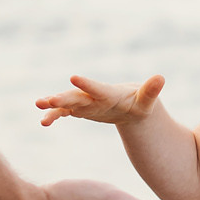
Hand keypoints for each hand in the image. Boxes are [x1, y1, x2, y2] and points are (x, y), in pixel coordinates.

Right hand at [36, 73, 164, 127]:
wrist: (130, 105)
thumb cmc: (140, 102)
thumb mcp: (147, 101)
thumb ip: (151, 90)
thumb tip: (161, 77)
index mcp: (109, 93)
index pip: (97, 88)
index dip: (87, 84)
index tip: (73, 77)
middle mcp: (93, 96)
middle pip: (76, 96)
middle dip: (63, 97)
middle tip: (47, 100)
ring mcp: (85, 102)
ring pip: (66, 103)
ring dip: (53, 105)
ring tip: (39, 105)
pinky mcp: (80, 109)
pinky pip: (64, 112)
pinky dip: (54, 116)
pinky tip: (43, 122)